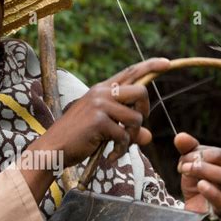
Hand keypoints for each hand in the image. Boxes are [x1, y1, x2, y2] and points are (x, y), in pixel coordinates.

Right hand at [31, 57, 170, 168]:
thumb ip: (126, 129)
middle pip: (140, 92)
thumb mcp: (104, 130)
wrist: (53, 149)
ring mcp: (100, 105)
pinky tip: (111, 157)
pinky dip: (121, 150)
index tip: (167, 63)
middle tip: (135, 127)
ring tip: (119, 148)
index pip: (130, 72)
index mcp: (101, 90)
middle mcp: (101, 93)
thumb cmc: (77, 139)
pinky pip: (124, 136)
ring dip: (132, 137)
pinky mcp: (99, 121)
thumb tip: (148, 136)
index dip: (150, 66)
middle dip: (144, 111)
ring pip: (135, 118)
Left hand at [175, 132, 220, 214]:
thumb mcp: (190, 162)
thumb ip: (187, 148)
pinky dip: (211, 191)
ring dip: (202, 171)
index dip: (197, 153)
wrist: (193, 206)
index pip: (218, 152)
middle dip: (198, 160)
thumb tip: (180, 136)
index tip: (184, 160)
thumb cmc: (196, 182)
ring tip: (185, 172)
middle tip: (182, 166)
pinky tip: (200, 185)